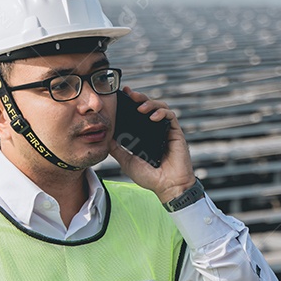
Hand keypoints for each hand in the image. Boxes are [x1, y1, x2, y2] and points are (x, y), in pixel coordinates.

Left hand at [108, 86, 195, 203]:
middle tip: (130, 94)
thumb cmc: (150, 177)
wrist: (167, 186)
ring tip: (140, 107)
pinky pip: (170, 116)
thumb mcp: (127, 161)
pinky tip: (153, 117)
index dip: (131, 103)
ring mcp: (166, 131)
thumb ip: (117, 149)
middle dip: (139, 97)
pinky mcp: (176, 133)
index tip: (122, 95)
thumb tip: (104, 137)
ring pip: (160, 107)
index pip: (137, 114)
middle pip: (149, 106)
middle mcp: (155, 131)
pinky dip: (161, 113)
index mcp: (144, 135)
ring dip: (150, 103)